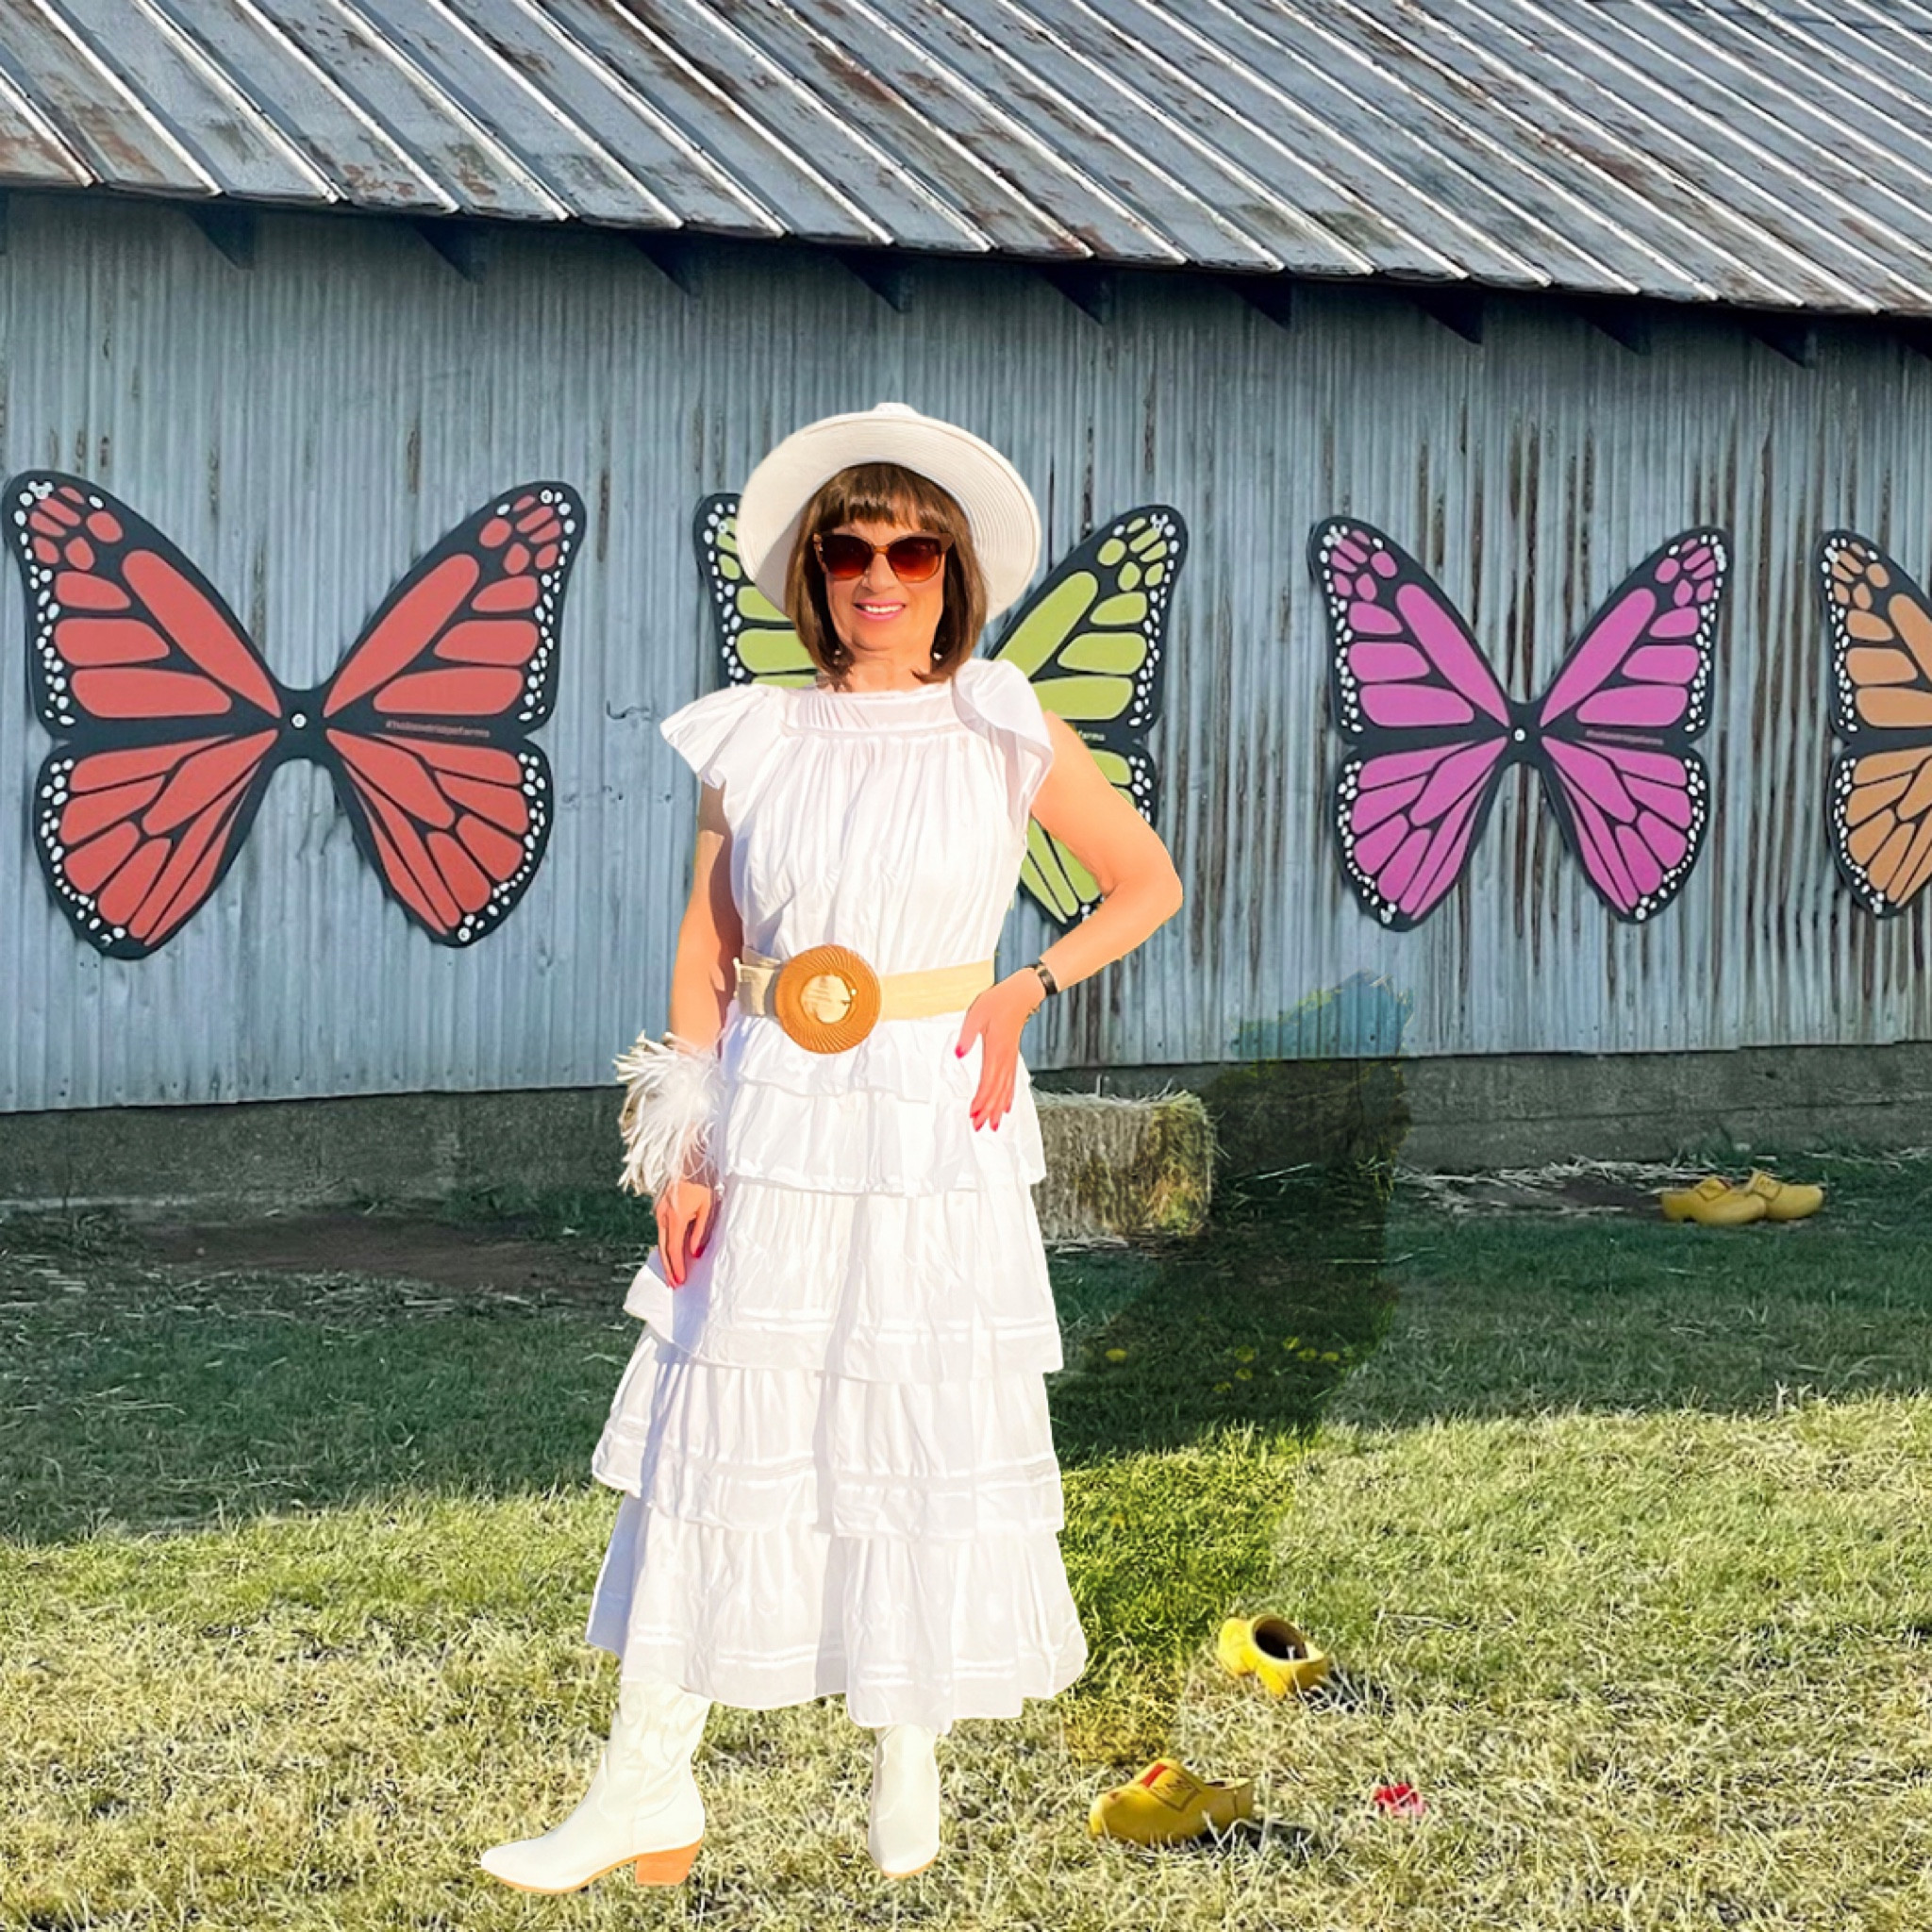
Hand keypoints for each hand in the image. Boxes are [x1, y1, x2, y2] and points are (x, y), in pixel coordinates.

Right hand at [654, 1175, 714, 1287]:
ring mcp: (659, 1212)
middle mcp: (662, 1216)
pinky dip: (665, 1245)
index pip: (674, 1250)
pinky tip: (669, 1253)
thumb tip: (695, 1253)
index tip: (680, 1281)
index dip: (677, 1267)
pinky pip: (661, 1231)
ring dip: (666, 1258)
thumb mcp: (706, 1207)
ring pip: (660, 1240)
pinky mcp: (660, 1208)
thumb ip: (700, 1231)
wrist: (689, 1160)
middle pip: (663, 1248)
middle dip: (669, 1268)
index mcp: (675, 1218)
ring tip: (671, 1273)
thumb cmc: (703, 1182)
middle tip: (674, 1284)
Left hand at [955, 971, 1045, 1131]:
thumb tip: (959, 1054)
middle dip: (989, 1111)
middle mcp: (1005, 1058)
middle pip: (997, 1091)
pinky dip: (1008, 1096)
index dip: (981, 1101)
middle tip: (980, 1127)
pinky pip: (1012, 1081)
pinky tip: (1006, 1106)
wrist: (1020, 994)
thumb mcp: (976, 1014)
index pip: (988, 1082)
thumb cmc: (999, 1002)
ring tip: (993, 1124)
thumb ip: (967, 1036)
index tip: (974, 1114)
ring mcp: (1010, 1058)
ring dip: (999, 1108)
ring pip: (1005, 1089)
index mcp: (995, 1050)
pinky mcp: (1012, 1056)